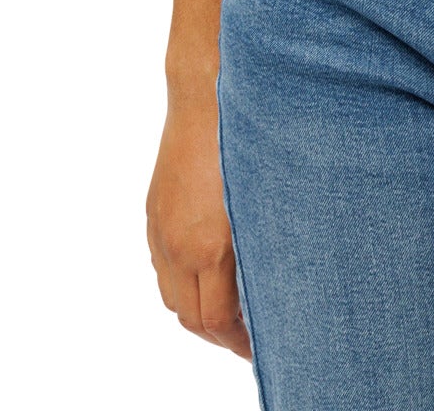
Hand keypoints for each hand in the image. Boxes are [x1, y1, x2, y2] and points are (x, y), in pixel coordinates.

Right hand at [146, 91, 250, 358]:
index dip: (240, 342)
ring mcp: (159, 227)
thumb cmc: (248, 134)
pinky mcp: (153, 211)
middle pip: (190, 317)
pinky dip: (183, 282)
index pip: (217, 321)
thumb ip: (266, 242)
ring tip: (234, 312)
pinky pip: (162, 265)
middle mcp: (176, 242)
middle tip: (253, 338)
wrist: (207, 88)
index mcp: (208, 244)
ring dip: (199, 311)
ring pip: (172, 295)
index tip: (265, 346)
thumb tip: (280, 278)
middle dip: (220, 334)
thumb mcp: (267, 195)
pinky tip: (209, 274)